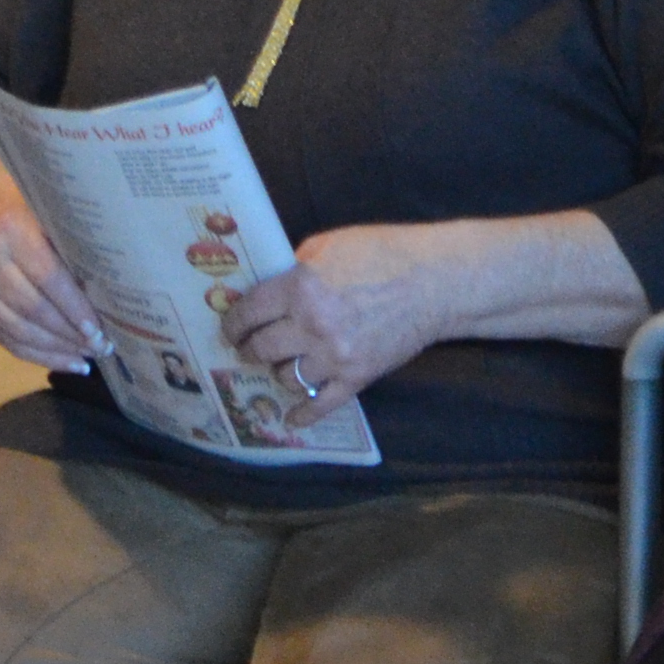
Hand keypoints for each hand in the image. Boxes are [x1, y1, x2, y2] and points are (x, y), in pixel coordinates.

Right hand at [0, 159, 107, 374]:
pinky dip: (40, 357)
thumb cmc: (42, 215)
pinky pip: (9, 340)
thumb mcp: (60, 219)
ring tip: (88, 358)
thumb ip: (79, 250)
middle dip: (69, 334)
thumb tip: (116, 296)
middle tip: (101, 348)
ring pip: (19, 330)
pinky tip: (68, 363)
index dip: (74, 307)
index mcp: (13, 229)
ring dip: (57, 349)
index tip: (100, 329)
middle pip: (32, 307)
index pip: (48, 276)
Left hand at [221, 223, 447, 413]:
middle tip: (247, 348)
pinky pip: (320, 406)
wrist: (433, 282)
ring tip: (278, 365)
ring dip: (277, 372)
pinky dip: (301, 415)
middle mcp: (312, 325)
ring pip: (286, 377)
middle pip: (262, 349)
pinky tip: (290, 418)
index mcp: (300, 287)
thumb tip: (271, 289)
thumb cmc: (382, 253)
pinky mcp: (357, 378)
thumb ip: (295, 268)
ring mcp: (335, 356)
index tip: (230, 329)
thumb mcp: (328, 245)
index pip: (249, 313)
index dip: (233, 323)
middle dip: (248, 350)